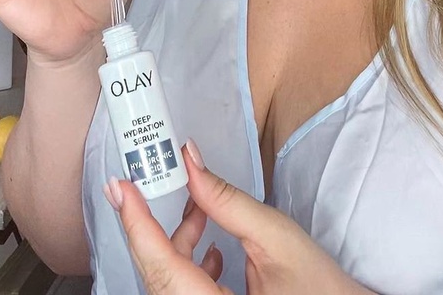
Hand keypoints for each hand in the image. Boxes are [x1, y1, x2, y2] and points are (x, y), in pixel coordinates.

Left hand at [107, 142, 373, 294]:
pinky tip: (211, 248)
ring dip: (176, 244)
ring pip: (169, 283)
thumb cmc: (322, 289)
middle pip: (159, 276)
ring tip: (199, 213)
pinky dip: (189, 264)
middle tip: (140, 186)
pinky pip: (184, 292)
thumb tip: (190, 162)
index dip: (137, 224)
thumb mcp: (277, 238)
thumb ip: (226, 201)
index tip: (120, 187)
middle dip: (152, 228)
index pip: (162, 267)